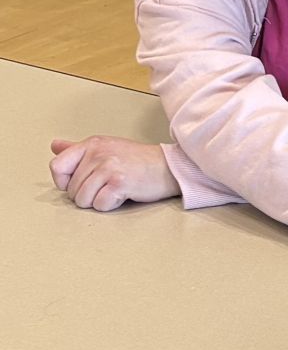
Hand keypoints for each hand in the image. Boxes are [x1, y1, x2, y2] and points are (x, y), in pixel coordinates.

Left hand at [49, 136, 180, 210]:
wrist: (169, 167)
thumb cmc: (138, 160)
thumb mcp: (107, 148)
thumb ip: (78, 149)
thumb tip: (55, 146)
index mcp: (92, 144)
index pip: (57, 166)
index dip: (65, 181)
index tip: (82, 181)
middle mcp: (98, 153)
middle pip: (71, 189)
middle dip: (87, 194)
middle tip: (108, 184)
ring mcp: (109, 168)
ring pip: (83, 200)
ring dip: (98, 201)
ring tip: (114, 189)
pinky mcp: (119, 183)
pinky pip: (100, 205)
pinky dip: (110, 205)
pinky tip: (123, 194)